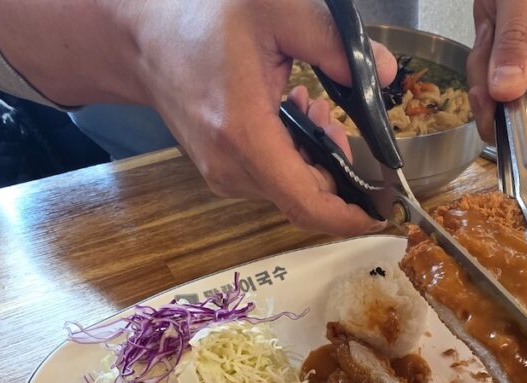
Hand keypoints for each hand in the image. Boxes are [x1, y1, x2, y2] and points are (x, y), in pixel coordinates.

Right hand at [0, 0, 396, 234]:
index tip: (385, 210)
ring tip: (312, 105)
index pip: (309, 204)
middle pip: (306, 197)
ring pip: (291, 189)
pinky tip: (294, 112)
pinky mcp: (219, 170)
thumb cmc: (201, 16)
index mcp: (246, 137)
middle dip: (340, 170)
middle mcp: (231, 169)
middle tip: (340, 119)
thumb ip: (336, 45)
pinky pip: (272, 179)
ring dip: (317, 158)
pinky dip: (296, 157)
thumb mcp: (278, 11)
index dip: (351, 216)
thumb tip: (387, 73)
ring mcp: (222, 174)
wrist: (139, 33)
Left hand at [466, 0, 526, 141]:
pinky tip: (488, 35)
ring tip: (490, 31)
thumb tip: (507, 93)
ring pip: (505, 102)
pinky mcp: (523, 65)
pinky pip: (494, 86)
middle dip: (494, 94)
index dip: (526, 129)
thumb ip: (516, 42)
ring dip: (483, 76)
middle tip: (483, 60)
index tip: (501, 139)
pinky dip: (481, 67)